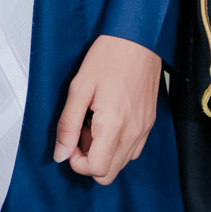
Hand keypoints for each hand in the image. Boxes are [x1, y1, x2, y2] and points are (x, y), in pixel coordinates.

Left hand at [53, 35, 163, 184]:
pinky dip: (117, 144)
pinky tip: (108, 121)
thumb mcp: (79, 88)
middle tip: (80, 133)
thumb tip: (60, 153)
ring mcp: (144, 129)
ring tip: (94, 123)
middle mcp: (133, 132)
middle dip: (89, 160)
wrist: (139, 38)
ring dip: (103, 152)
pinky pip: (132, 149)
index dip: (77, 162)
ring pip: (122, 163)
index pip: (96, 169)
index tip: (70, 142)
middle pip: (109, 173)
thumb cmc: (109, 56)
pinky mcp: (149, 123)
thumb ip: (68, 125)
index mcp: (113, 125)